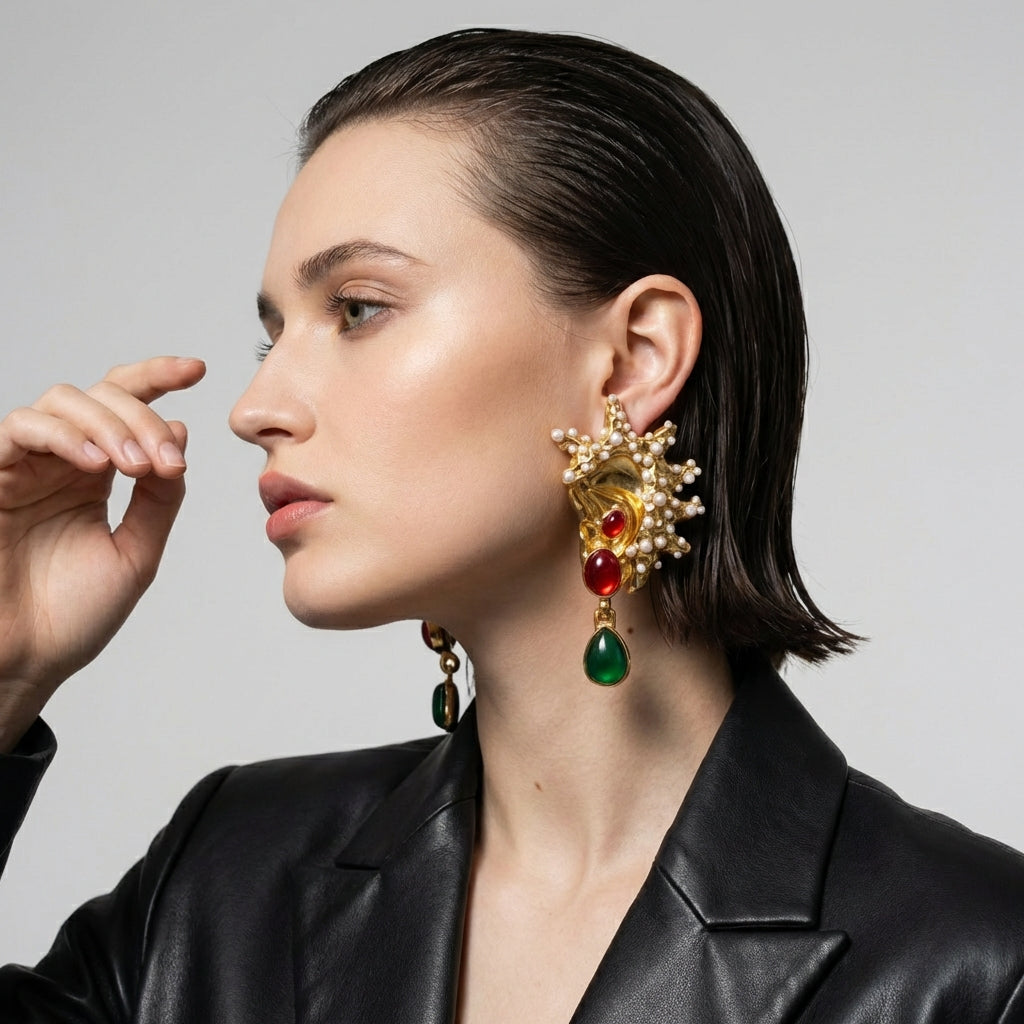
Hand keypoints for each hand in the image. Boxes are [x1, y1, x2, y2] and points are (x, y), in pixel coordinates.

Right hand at [0, 357, 205, 748]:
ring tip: (137, 465)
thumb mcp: (138, 551)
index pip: (125, 406)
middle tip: (166, 461)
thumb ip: (161, 496)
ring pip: (64, 401)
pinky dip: (64, 435)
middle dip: (143, 418)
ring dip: (110, 424)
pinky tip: (96, 462)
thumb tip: (180, 432)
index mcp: (97, 475)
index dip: (157, 377)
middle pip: (101, 395)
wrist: (27, 660)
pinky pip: (21, 429)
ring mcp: (26, 467)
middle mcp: (62, 462)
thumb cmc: (74, 615)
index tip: (197, 370)